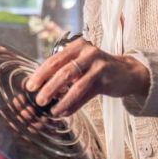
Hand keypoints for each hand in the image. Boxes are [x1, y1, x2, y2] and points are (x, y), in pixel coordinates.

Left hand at [26, 38, 149, 116]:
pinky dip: (74, 104)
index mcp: (77, 46)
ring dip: (61, 99)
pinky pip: (86, 94)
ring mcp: (98, 65)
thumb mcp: (80, 64)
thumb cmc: (97, 69)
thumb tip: (40, 87)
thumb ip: (64, 71)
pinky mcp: (106, 79)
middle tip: (39, 99)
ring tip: (52, 110)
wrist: (127, 72)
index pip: (54, 60)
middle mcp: (87, 52)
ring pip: (75, 84)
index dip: (40, 74)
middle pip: (63, 71)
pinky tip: (65, 112)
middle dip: (48, 87)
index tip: (29, 86)